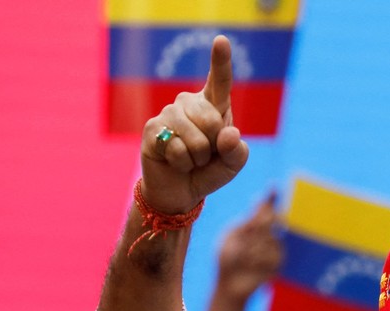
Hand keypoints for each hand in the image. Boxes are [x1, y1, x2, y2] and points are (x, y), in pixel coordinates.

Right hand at [139, 35, 248, 213]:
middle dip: (214, 147)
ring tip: (190, 159)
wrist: (181, 191)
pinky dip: (182, 163)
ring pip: (194, 138)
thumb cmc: (210, 171)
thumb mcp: (233, 164)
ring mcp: (168, 114)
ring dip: (197, 158)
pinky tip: (174, 162)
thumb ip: (237, 151)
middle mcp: (189, 103)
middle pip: (212, 120)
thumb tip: (227, 134)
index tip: (221, 40)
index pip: (219, 81)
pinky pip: (176, 148)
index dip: (220, 61)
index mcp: (214, 106)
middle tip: (204, 155)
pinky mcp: (152, 129)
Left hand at [216, 193, 283, 301]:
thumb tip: (261, 202)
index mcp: (256, 226)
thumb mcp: (233, 236)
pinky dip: (258, 259)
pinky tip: (248, 265)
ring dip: (254, 247)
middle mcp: (269, 235)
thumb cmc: (227, 259)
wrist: (228, 285)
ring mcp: (276, 250)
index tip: (273, 186)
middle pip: (272, 219)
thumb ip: (248, 222)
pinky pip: (273, 256)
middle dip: (260, 224)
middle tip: (249, 232)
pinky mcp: (279, 265)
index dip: (272, 198)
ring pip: (272, 239)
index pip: (267, 208)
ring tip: (242, 257)